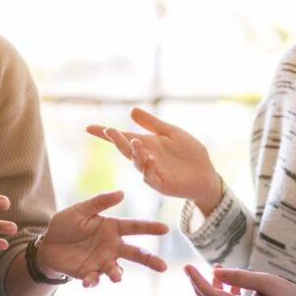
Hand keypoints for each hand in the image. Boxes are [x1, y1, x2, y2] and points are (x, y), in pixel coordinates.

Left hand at [37, 191, 168, 286]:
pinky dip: (93, 281)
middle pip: (135, 253)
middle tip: (163, 266)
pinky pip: (95, 279)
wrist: (48, 244)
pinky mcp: (90, 273)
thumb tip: (121, 193)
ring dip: (117, 274)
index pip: (135, 227)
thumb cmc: (66, 224)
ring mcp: (102, 261)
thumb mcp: (80, 210)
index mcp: (112, 228)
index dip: (150, 227)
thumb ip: (99, 202)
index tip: (165, 228)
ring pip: (117, 270)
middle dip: (150, 260)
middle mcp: (112, 246)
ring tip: (116, 277)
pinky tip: (87, 281)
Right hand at [88, 108, 222, 215]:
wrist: (206, 174)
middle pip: (125, 150)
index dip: (105, 134)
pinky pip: (151, 177)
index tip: (89, 128)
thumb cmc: (189, 153)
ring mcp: (152, 172)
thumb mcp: (171, 133)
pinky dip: (148, 168)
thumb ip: (152, 124)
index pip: (122, 138)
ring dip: (134, 153)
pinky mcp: (162, 184)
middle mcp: (145, 158)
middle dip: (116, 141)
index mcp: (145, 145)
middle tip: (109, 131)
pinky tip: (150, 159)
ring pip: (137, 163)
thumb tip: (131, 110)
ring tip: (135, 142)